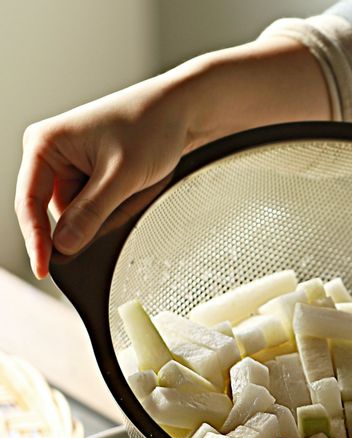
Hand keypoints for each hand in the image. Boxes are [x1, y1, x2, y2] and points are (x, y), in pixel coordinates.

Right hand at [15, 37, 329, 279]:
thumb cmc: (151, 128)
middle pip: (59, 212)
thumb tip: (63, 246)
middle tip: (126, 195)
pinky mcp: (90, 173)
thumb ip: (91, 213)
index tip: (43, 270)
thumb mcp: (122, 177)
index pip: (29, 203)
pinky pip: (98, 207)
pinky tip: (136, 187)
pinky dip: (118, 207)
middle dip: (94, 217)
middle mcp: (51, 153)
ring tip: (135, 184)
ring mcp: (71, 164)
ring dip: (110, 212)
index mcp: (45, 144)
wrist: (181, 111)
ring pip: (82, 214)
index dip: (36, 241)